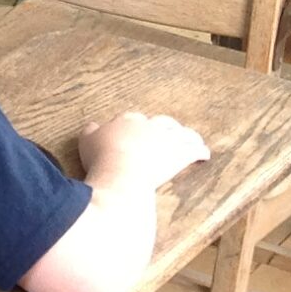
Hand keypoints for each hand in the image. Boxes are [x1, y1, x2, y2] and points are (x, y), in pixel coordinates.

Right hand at [78, 112, 209, 189]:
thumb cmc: (101, 158)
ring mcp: (166, 139)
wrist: (120, 172)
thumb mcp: (86, 142)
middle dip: (166, 127)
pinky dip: (200, 151)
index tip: (139, 132)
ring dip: (187, 136)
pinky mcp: (180, 154)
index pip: (135, 119)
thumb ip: (91, 131)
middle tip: (168, 132)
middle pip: (161, 122)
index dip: (138, 126)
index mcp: (126, 120)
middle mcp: (149, 125)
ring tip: (192, 139)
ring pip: (181, 133)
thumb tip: (93, 126)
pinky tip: (204, 154)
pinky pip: (194, 150)